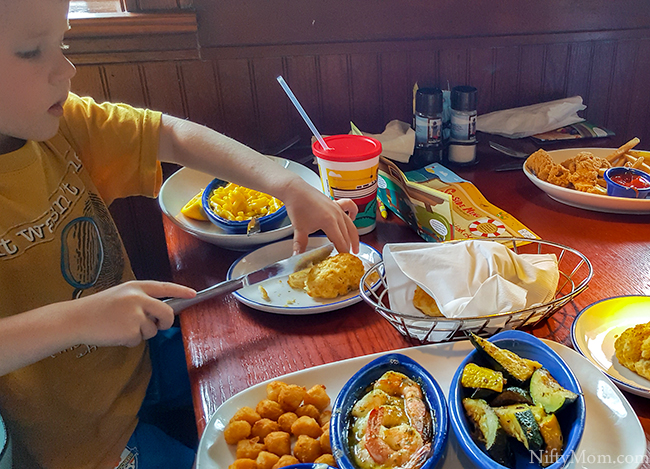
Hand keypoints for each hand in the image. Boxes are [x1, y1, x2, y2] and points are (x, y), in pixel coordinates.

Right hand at [70, 281, 195, 346]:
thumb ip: (141, 300)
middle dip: (166, 322)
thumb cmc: (98, 309)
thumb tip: (161, 313)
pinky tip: (115, 334)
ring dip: (141, 333)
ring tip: (120, 327)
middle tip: (160, 325)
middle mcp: (138, 298)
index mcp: (135, 287)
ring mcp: (135, 314)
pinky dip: (129, 341)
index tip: (193, 294)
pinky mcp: (131, 330)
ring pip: (152, 329)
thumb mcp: (121, 296)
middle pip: (166, 312)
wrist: (76, 319)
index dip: (180, 290)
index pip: (164, 287)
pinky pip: (138, 340)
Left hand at [282, 179, 359, 253]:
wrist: (295, 190)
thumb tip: (297, 257)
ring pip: (351, 225)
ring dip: (353, 237)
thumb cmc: (298, 207)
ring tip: (355, 247)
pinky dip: (353, 215)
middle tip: (348, 259)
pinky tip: (352, 219)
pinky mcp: (336, 203)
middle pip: (347, 235)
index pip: (340, 242)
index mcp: (329, 222)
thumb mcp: (299, 229)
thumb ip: (300, 245)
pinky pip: (350, 209)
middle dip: (348, 248)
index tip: (344, 262)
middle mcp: (337, 215)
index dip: (343, 253)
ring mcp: (338, 208)